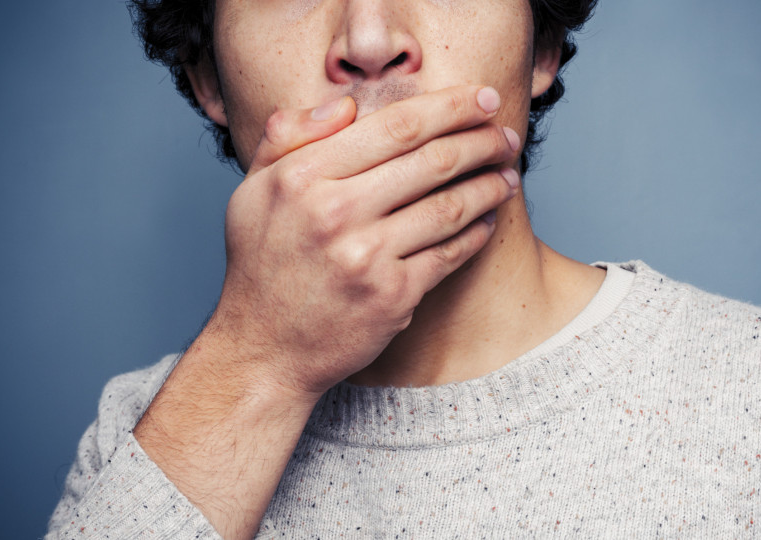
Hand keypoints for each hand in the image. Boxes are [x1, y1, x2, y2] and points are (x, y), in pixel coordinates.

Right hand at [210, 85, 520, 397]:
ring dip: (489, 186)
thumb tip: (346, 105)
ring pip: (449, 207)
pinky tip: (487, 220)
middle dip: (482, 142)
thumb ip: (288, 136)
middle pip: (432, 161)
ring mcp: (366, 257)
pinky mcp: (392, 297)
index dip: (451, 107)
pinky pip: (449, 254)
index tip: (484, 98)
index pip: (395, 126)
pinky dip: (476, 234)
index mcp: (303, 176)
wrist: (263, 350)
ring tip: (507, 174)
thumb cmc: (261, 266)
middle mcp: (335, 212)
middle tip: (508, 136)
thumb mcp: (253, 190)